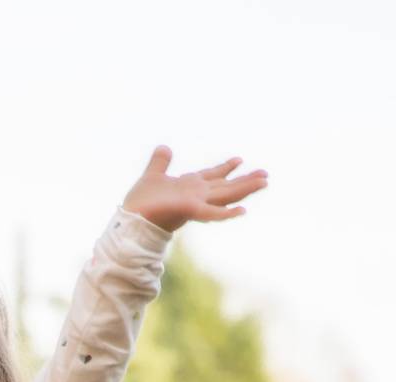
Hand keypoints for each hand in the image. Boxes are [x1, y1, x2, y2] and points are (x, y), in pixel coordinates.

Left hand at [121, 146, 267, 232]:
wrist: (130, 220)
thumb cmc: (140, 203)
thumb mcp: (152, 176)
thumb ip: (159, 163)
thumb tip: (164, 147)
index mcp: (188, 186)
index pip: (211, 175)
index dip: (224, 168)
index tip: (239, 159)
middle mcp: (196, 194)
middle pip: (225, 186)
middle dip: (245, 180)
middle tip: (265, 174)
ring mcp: (195, 203)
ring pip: (225, 195)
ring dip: (245, 189)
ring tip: (264, 182)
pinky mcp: (190, 211)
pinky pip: (211, 213)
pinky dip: (226, 213)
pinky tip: (242, 211)